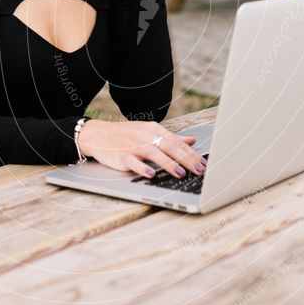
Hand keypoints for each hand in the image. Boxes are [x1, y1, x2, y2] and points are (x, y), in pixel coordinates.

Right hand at [78, 119, 207, 179]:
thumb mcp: (149, 132)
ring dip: (169, 164)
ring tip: (180, 173)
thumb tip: (192, 140)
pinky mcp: (122, 156)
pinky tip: (151, 175)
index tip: (204, 164)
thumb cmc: (127, 135)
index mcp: (154, 129)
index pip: (177, 142)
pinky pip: (134, 162)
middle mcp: (145, 136)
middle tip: (199, 170)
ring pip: (154, 154)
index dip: (192, 153)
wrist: (99, 135)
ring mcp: (133, 146)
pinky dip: (143, 168)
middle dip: (186, 159)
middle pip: (170, 147)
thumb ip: (171, 138)